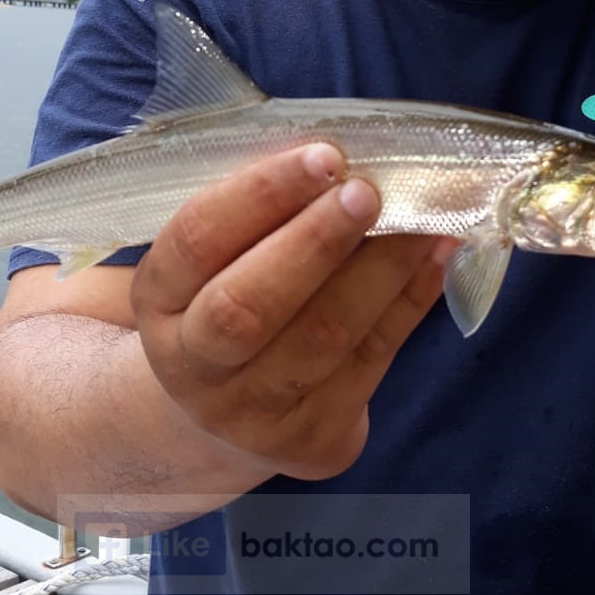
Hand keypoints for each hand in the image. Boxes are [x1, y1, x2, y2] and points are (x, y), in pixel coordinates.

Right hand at [129, 143, 451, 479]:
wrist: (226, 412)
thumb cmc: (229, 298)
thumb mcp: (216, 259)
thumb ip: (260, 215)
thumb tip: (344, 158)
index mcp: (158, 300)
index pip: (197, 240)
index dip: (259, 195)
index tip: (323, 156)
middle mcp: (193, 364)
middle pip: (249, 306)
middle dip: (315, 241)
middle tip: (367, 191)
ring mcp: (251, 412)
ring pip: (323, 336)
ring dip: (381, 268)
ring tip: (423, 219)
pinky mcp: (313, 438)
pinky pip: (372, 360)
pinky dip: (410, 301)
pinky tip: (435, 257)